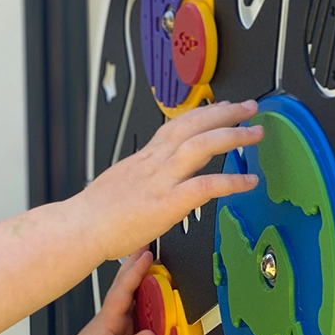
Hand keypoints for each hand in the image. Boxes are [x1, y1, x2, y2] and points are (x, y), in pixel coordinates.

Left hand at [50, 249, 155, 334]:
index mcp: (107, 321)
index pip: (123, 290)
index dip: (135, 271)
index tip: (146, 254)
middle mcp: (112, 322)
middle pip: (127, 289)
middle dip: (137, 267)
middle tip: (149, 248)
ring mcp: (117, 331)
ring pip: (134, 303)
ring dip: (143, 286)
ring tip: (155, 270)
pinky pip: (138, 321)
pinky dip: (147, 310)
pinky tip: (154, 308)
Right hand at [85, 99, 261, 259]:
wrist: (79, 227)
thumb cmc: (94, 214)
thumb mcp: (119, 184)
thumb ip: (141, 180)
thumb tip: (150, 184)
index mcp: (143, 158)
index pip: (176, 125)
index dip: (201, 113)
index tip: (220, 107)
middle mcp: (154, 162)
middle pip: (193, 125)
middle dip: (224, 113)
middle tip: (248, 108)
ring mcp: (161, 181)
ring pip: (202, 146)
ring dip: (232, 136)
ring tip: (255, 133)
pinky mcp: (167, 203)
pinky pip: (205, 186)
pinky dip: (230, 181)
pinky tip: (248, 182)